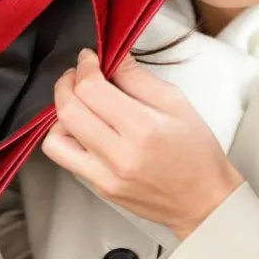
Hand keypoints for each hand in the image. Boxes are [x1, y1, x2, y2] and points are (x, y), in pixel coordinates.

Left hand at [42, 49, 243, 239]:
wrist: (203, 200)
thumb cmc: (196, 151)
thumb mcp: (175, 103)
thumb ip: (138, 77)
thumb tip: (112, 58)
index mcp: (142, 128)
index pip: (91, 89)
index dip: (84, 66)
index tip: (90, 58)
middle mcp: (119, 155)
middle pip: (68, 111)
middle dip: (66, 84)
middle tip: (78, 74)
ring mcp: (106, 176)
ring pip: (55, 140)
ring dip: (60, 114)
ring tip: (79, 103)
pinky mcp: (100, 188)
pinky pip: (67, 159)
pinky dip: (68, 137)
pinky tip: (85, 128)